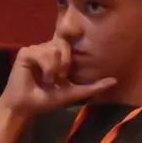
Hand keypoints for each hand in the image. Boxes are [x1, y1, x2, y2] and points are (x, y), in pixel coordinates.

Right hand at [0, 37, 117, 118]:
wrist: (27, 107)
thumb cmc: (47, 99)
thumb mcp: (73, 92)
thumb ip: (93, 87)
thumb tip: (115, 80)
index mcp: (58, 56)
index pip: (68, 40)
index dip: (72, 35)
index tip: (78, 34)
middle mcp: (47, 49)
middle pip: (64, 44)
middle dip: (66, 63)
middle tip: (60, 79)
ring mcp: (36, 49)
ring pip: (55, 48)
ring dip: (56, 68)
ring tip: (50, 80)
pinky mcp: (26, 52)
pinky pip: (44, 53)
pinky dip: (48, 67)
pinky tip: (43, 77)